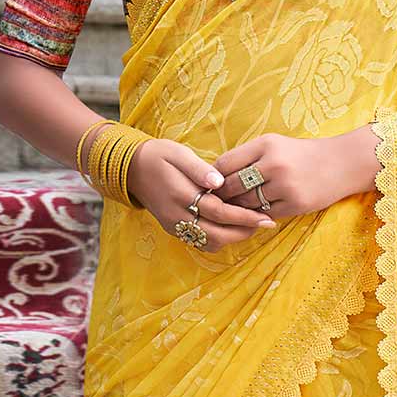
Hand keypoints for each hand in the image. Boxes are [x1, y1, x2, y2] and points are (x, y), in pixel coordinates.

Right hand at [124, 137, 274, 251]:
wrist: (130, 169)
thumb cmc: (158, 155)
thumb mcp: (178, 153)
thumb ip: (199, 168)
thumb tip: (220, 181)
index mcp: (180, 195)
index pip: (219, 212)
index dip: (244, 216)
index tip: (265, 217)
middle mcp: (177, 216)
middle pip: (217, 234)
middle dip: (244, 232)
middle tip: (266, 224)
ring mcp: (174, 225)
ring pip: (209, 243)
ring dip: (233, 237)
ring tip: (252, 225)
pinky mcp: (173, 229)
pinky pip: (200, 242)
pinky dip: (219, 239)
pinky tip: (232, 227)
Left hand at [211, 127, 377, 219]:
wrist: (341, 163)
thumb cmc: (300, 154)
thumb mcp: (274, 144)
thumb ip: (247, 156)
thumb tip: (214, 177)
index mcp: (266, 145)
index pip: (225, 164)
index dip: (215, 177)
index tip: (212, 184)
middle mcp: (275, 164)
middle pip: (233, 186)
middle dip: (223, 195)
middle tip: (217, 202)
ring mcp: (286, 186)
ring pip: (247, 203)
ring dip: (238, 207)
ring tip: (235, 208)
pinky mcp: (296, 204)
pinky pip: (264, 213)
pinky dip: (257, 214)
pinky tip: (255, 212)